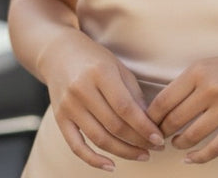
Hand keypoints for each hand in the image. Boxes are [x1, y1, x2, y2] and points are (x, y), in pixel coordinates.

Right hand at [40, 29, 164, 170]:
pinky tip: (111, 166)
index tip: (159, 138)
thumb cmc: (94, 58)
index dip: (144, 126)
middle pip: (114, 125)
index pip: (125, 107)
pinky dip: (93, 160)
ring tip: (141, 155)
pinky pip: (76, 146)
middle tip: (155, 148)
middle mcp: (82, 90)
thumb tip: (150, 122)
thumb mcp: (117, 67)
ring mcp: (68, 106)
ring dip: (123, 151)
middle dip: (137, 141)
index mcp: (100, 73)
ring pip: (99, 138)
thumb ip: (133, 93)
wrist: (59, 53)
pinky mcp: (59, 118)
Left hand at [146, 42, 217, 163]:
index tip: (147, 124)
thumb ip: (190, 83)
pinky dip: (199, 157)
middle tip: (159, 137)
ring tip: (177, 143)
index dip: (151, 117)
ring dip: (179, 144)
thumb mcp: (212, 64)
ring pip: (191, 135)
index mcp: (199, 70)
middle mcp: (210, 88)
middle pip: (173, 119)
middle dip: (162, 133)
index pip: (163, 100)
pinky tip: (191, 158)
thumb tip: (164, 106)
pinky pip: (215, 148)